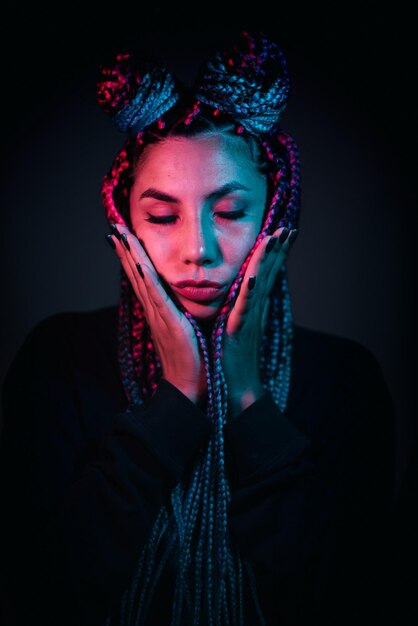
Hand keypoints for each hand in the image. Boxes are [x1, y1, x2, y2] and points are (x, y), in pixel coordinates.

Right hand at [107, 225, 205, 404]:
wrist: (189, 389)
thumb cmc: (190, 361)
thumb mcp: (183, 330)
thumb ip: (178, 313)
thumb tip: (179, 300)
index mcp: (158, 311)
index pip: (142, 278)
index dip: (132, 257)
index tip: (123, 236)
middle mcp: (154, 311)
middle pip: (136, 274)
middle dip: (125, 250)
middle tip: (114, 226)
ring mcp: (160, 316)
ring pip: (142, 280)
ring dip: (131, 256)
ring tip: (119, 235)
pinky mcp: (170, 324)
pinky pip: (157, 297)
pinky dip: (147, 279)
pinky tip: (140, 263)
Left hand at [222, 226, 297, 417]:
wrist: (238, 385)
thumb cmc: (235, 356)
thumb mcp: (239, 324)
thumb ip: (243, 304)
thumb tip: (245, 287)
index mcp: (254, 306)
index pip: (267, 274)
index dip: (276, 253)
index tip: (284, 231)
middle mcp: (255, 309)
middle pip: (269, 274)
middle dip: (279, 250)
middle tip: (289, 227)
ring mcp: (248, 318)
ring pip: (260, 285)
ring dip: (267, 262)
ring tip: (274, 240)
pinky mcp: (237, 330)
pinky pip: (244, 308)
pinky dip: (249, 293)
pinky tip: (252, 278)